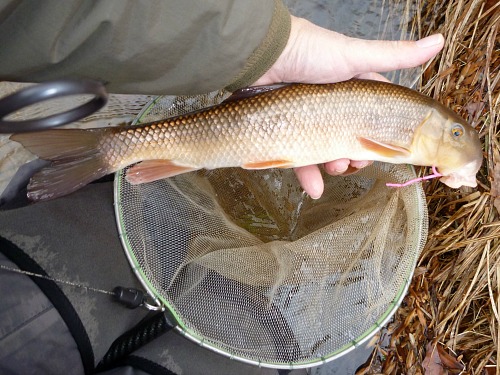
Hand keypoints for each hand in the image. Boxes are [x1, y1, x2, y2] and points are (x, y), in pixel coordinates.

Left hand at [254, 16, 443, 198]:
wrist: (258, 56)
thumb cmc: (308, 51)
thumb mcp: (354, 55)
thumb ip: (394, 55)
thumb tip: (439, 40)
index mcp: (350, 89)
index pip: (375, 115)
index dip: (384, 135)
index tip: (389, 151)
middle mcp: (329, 105)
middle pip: (351, 138)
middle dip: (358, 154)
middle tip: (357, 162)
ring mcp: (306, 119)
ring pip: (327, 151)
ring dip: (336, 166)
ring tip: (336, 169)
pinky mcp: (284, 131)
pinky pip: (299, 159)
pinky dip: (307, 176)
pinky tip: (315, 189)